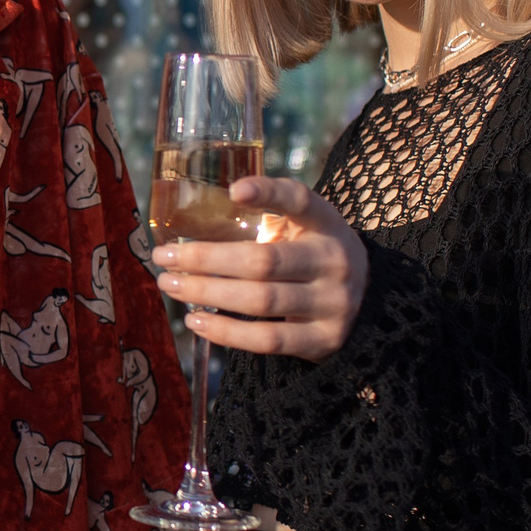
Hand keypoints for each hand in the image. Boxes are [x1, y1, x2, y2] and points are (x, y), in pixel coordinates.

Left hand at [154, 176, 365, 361]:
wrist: (365, 302)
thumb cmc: (311, 255)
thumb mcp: (302, 227)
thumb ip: (264, 217)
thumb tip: (188, 218)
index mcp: (326, 223)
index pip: (300, 201)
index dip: (269, 193)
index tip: (233, 190)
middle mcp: (333, 261)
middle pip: (263, 260)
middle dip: (206, 259)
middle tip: (164, 257)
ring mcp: (332, 303)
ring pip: (261, 301)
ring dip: (207, 293)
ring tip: (171, 286)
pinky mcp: (322, 340)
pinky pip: (267, 340)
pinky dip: (226, 333)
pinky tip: (195, 321)